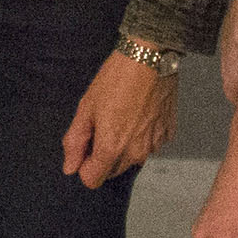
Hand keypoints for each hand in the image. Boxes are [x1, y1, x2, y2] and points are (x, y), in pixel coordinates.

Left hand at [62, 50, 176, 189]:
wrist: (149, 57)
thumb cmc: (115, 79)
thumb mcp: (86, 107)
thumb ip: (75, 142)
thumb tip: (70, 167)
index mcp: (112, 148)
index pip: (92, 180)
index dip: (84, 165)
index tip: (86, 144)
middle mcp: (135, 153)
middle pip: (112, 171)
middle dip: (104, 155)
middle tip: (103, 123)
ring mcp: (154, 145)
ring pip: (132, 158)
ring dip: (125, 145)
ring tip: (123, 114)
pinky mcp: (167, 134)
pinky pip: (150, 144)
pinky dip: (143, 134)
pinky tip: (139, 112)